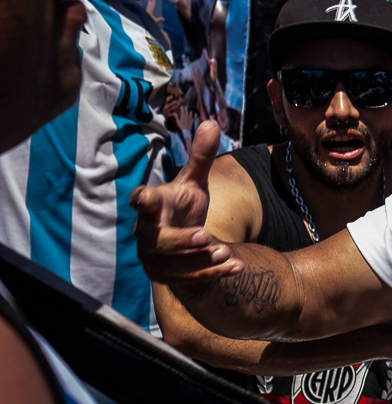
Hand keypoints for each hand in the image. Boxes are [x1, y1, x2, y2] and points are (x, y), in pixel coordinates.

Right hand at [131, 120, 239, 284]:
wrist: (184, 244)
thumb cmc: (183, 208)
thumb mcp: (193, 183)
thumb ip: (200, 158)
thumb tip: (211, 123)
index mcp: (152, 208)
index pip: (141, 202)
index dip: (143, 200)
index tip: (146, 198)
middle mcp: (149, 235)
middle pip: (158, 241)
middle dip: (180, 241)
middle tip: (204, 235)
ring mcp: (157, 259)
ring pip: (175, 265)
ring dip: (200, 260)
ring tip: (224, 251)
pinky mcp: (172, 278)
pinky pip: (193, 280)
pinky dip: (216, 274)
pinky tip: (238, 266)